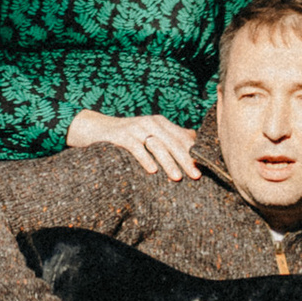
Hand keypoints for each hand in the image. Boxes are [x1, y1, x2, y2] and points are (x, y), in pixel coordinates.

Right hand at [66, 109, 199, 175]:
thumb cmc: (129, 136)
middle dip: (186, 160)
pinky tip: (152, 171)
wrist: (97, 128)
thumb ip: (170, 139)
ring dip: (168, 162)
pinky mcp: (121, 136)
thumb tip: (194, 143)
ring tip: (177, 178)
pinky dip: (145, 159)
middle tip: (196, 176)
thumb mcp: (150, 135)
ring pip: (157, 146)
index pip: (182, 138)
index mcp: (161, 123)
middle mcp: (150, 123)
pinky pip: (136, 148)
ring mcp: (136, 128)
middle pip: (173, 142)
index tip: (204, 168)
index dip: (194, 153)